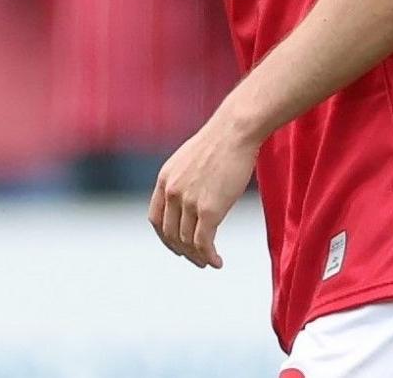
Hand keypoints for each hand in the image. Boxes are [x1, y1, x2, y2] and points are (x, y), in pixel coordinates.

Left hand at [148, 117, 258, 268]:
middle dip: (182, 251)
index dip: (165, 237)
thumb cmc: (222, 139)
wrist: (236, 130)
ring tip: (209, 262)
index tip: (177, 245)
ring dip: (197, 256)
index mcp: (164, 179)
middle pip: (170, 234)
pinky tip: (217, 261)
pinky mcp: (208, 210)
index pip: (156, 219)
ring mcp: (188, 202)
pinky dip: (209, 256)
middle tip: (196, 259)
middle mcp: (172, 193)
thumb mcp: (191, 158)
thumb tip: (194, 191)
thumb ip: (185, 178)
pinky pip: (204, 243)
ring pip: (187, 241)